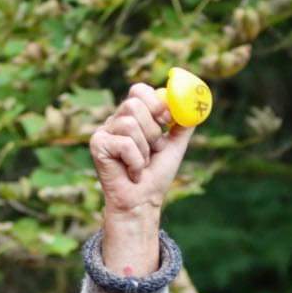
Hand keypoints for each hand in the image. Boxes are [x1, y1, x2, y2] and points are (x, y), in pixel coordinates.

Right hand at [89, 83, 193, 275]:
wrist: (142, 202)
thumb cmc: (156, 175)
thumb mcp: (174, 145)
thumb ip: (183, 123)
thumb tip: (194, 103)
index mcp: (132, 116)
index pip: (139, 90)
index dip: (155, 102)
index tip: (167, 121)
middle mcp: (115, 120)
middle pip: (134, 103)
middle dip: (152, 130)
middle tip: (154, 149)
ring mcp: (104, 132)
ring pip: (130, 124)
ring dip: (144, 149)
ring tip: (141, 164)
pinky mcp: (97, 145)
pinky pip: (124, 143)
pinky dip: (136, 161)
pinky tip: (132, 172)